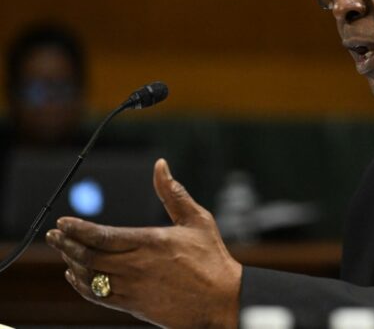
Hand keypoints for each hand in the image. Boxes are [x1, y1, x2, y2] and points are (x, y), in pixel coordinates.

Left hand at [45, 158, 241, 327]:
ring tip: (64, 252)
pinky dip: (82, 285)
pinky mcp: (133, 305)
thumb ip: (173, 193)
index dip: (77, 229)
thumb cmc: (213, 259)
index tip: (63, 223)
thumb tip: (160, 166)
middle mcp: (136, 265)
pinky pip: (98, 296)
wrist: (222, 300)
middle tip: (54, 236)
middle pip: (89, 255)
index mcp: (150, 242)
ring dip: (73, 263)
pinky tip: (76, 276)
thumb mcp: (197, 220)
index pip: (102, 235)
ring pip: (90, 276)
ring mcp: (133, 287)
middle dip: (66, 244)